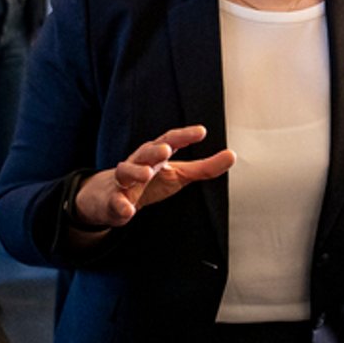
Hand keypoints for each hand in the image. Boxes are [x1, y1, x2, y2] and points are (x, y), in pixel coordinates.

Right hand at [74, 125, 235, 227]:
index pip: (170, 140)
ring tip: (146, 174)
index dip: (184, 136)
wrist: (111, 197)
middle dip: (155, 150)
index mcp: (156, 155)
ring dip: (135, 171)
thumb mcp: (179, 173)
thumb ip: (205, 167)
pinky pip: (115, 202)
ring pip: (125, 172)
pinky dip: (120, 205)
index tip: (201, 132)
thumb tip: (232, 155)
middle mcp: (138, 163)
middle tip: (167, 150)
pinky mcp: (113, 201)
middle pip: (145, 152)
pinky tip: (127, 210)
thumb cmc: (150, 181)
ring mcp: (123, 181)